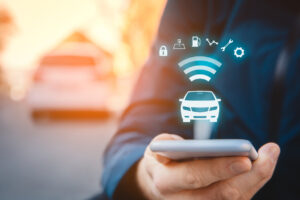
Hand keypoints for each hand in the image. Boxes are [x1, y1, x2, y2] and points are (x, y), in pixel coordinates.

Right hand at [136, 134, 279, 199]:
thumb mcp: (158, 146)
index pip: (194, 177)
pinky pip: (238, 199)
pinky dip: (253, 182)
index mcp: (166, 181)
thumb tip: (207, 147)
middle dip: (250, 175)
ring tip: (270, 154)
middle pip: (222, 194)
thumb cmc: (161, 159)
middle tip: (268, 154)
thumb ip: (173, 142)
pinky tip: (262, 165)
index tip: (244, 159)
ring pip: (235, 199)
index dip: (219, 168)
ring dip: (257, 178)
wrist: (157, 183)